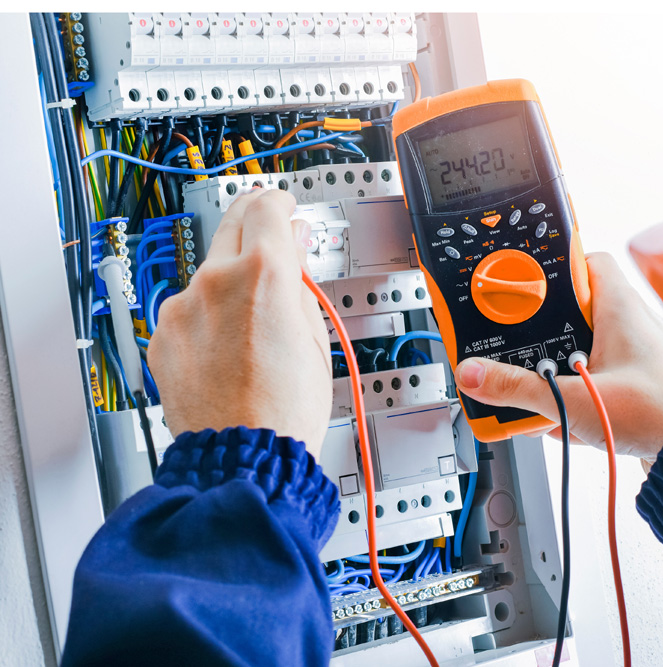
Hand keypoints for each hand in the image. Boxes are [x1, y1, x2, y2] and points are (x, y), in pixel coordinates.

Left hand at [148, 189, 332, 456]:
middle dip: (254, 223)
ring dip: (230, 279)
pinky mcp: (163, 335)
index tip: (285, 207)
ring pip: (209, 272)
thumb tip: (294, 247)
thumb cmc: (285, 409)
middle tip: (271, 236)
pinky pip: (188, 309)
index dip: (280, 202)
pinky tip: (229, 347)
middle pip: (232, 224)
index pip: (267, 207)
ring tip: (255, 321)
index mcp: (264, 274)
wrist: (242, 455)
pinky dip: (207, 315)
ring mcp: (182, 308)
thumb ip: (300, 280)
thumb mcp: (315, 335)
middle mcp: (215, 281)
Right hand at [454, 253, 662, 461]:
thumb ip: (519, 389)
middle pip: (576, 311)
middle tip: (520, 347)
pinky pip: (599, 381)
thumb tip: (476, 375)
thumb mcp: (574, 400)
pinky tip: (566, 422)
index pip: (586, 261)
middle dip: (545, 334)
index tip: (523, 283)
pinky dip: (579, 397)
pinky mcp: (641, 386)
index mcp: (621, 308)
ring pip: (585, 350)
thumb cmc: (660, 415)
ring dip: (559, 372)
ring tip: (540, 391)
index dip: (554, 267)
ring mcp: (639, 357)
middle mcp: (633, 326)